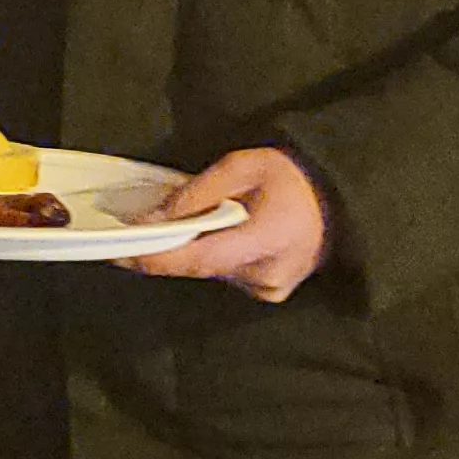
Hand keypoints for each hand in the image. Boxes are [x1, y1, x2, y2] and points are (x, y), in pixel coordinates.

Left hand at [124, 147, 331, 302]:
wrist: (341, 198)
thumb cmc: (293, 175)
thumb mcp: (243, 166)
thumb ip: (198, 193)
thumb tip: (154, 218)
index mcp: (265, 239)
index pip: (197, 259)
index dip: (154, 258)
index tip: (117, 253)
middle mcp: (266, 273)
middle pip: (198, 267)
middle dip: (166, 247)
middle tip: (137, 227)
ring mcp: (270, 288)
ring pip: (211, 271)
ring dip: (193, 248)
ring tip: (190, 221)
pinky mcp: (270, 292)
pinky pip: (227, 274)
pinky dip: (214, 255)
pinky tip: (222, 233)